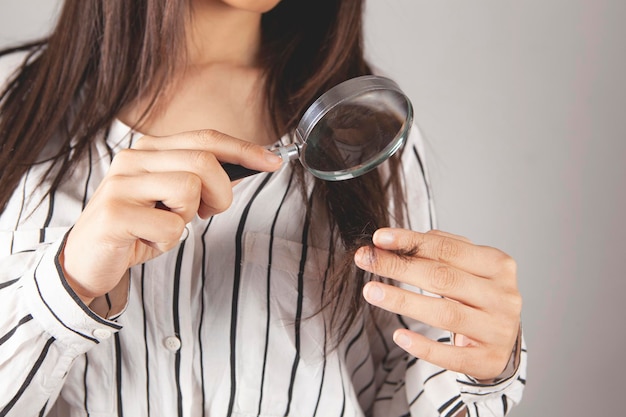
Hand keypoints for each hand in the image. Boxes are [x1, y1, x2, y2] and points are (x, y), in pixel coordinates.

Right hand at [62, 129, 282, 303]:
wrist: (88, 259)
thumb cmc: (137, 227)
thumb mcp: (172, 198)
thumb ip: (202, 180)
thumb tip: (247, 167)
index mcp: (150, 150)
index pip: (206, 139)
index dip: (244, 149)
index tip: (273, 162)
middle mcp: (134, 159)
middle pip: (204, 161)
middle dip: (220, 193)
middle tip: (206, 213)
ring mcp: (122, 184)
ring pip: (189, 188)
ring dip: (187, 218)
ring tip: (165, 225)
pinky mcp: (115, 213)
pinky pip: (171, 226)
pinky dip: (169, 242)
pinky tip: (148, 241)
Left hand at [355, 228, 521, 380]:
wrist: (506, 339)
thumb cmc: (479, 295)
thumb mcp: (467, 267)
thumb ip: (438, 250)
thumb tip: (396, 241)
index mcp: (498, 265)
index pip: (448, 249)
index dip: (411, 242)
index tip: (378, 238)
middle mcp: (502, 296)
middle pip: (443, 278)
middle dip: (399, 267)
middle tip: (366, 260)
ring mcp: (498, 330)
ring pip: (446, 314)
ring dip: (403, 301)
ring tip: (371, 291)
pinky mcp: (489, 360)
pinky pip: (451, 355)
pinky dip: (423, 346)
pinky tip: (399, 336)